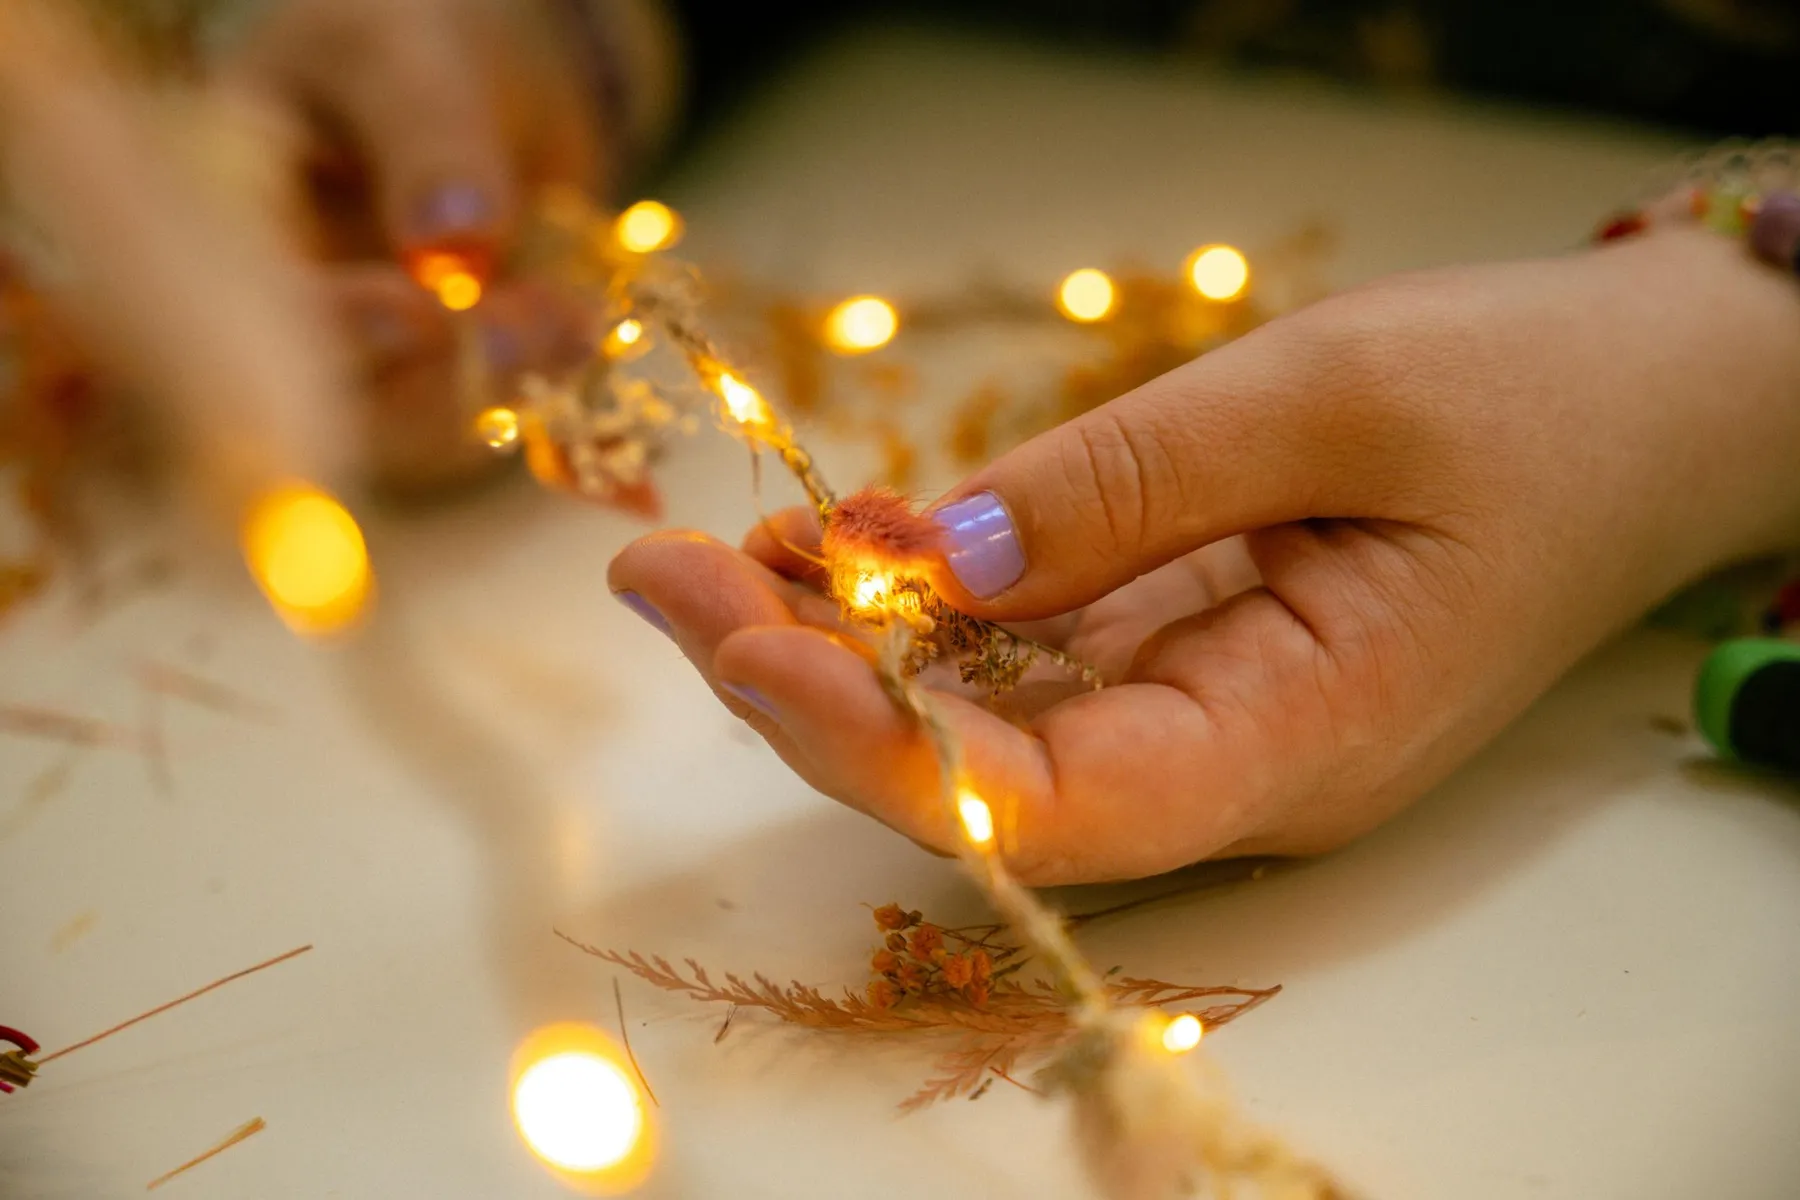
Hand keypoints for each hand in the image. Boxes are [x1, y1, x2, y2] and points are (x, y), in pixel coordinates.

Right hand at [217, 0, 609, 488]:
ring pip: (426, 426)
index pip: (257, 308)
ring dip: (509, 389)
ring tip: (574, 318)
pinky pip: (494, 417)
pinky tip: (588, 332)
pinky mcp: (448, 380)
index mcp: (225, 224)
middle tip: (526, 324)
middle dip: (442, 376)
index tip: (419, 311)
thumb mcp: (402, 52)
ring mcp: (367, 359)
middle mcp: (284, 314)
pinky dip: (550, 388)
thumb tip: (457, 236)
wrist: (481, 70)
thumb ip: (426, 131)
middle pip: (341, 399)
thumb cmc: (406, 35)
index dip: (335, 330)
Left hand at [610, 229, 1799, 883]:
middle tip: (661, 577)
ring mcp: (1198, 717)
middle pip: (983, 780)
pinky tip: (832, 535)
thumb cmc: (1532, 403)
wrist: (1649, 411)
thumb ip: (1124, 491)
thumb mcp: (1329, 402)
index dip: (887, 748)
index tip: (747, 645)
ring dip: (836, 644)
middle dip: (807, 687)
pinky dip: (917, 600)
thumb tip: (926, 562)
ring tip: (702, 554)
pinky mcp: (1178, 657)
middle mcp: (1228, 766)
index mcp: (1296, 743)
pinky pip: (1021, 657)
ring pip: (980, 722)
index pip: (1053, 809)